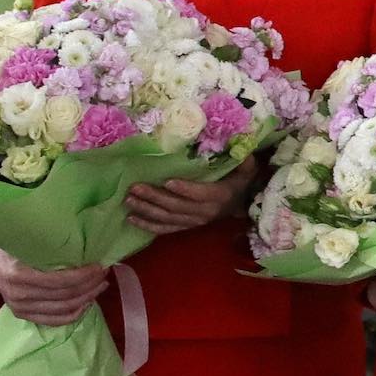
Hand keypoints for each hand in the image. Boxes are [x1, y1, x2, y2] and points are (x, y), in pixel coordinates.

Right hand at [0, 246, 109, 326]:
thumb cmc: (13, 244)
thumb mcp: (26, 237)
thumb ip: (49, 242)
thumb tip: (84, 237)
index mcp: (16, 274)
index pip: (59, 281)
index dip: (84, 275)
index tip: (99, 265)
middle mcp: (16, 295)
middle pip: (65, 295)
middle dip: (90, 284)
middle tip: (103, 272)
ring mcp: (19, 308)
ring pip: (64, 309)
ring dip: (88, 297)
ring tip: (100, 284)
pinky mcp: (23, 315)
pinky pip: (55, 321)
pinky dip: (76, 313)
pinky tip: (88, 301)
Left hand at [125, 159, 259, 235]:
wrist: (241, 206)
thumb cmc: (240, 183)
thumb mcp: (246, 171)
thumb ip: (244, 161)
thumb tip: (242, 146)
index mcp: (220, 196)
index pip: (202, 194)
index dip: (185, 189)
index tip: (167, 181)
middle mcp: (206, 212)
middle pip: (177, 206)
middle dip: (155, 197)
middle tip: (135, 188)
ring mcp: (194, 222)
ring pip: (168, 218)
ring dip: (147, 210)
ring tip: (129, 200)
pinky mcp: (186, 226)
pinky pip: (166, 229)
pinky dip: (148, 225)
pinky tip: (132, 219)